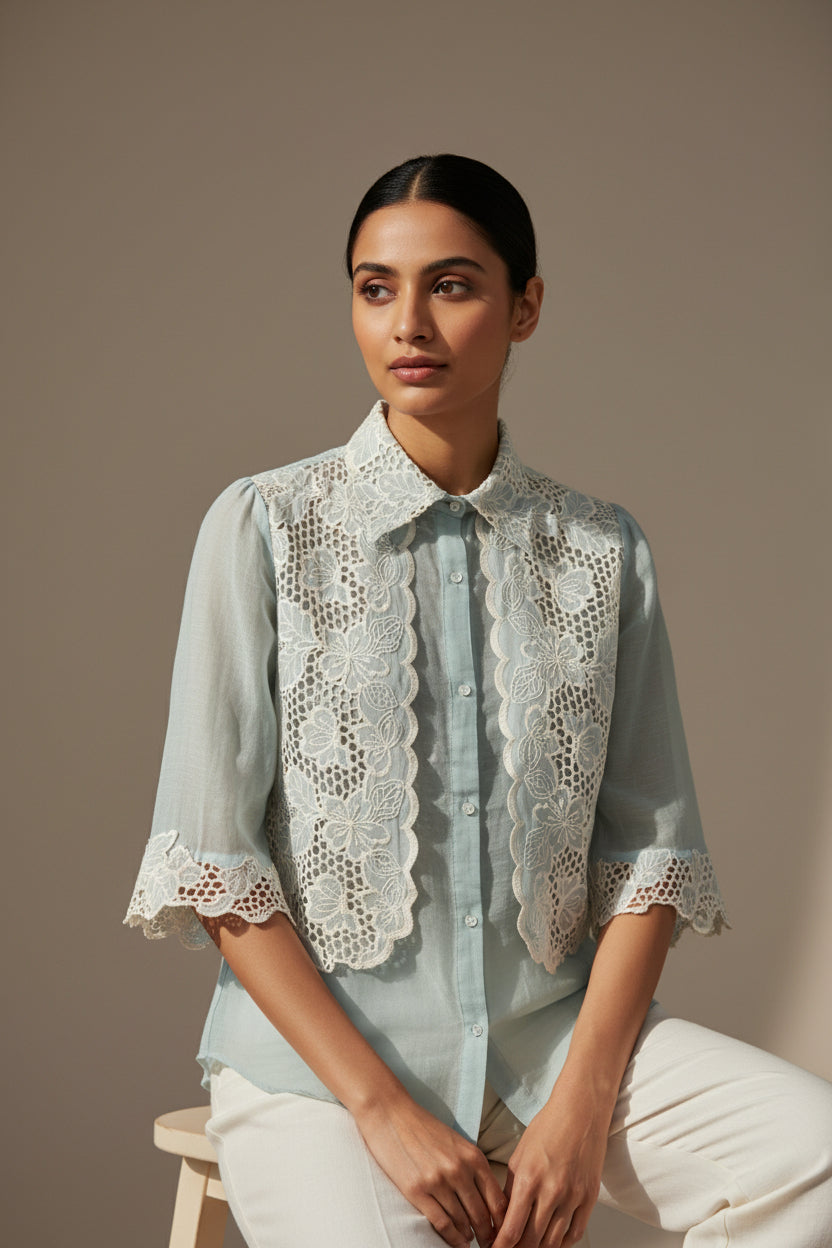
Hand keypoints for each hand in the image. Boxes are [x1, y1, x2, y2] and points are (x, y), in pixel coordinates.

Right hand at [355, 1091, 507, 1246]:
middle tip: (489, 1245)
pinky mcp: (417, 1190)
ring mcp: (438, 1181)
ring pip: (462, 1221)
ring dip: (468, 1236)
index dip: (502, 1221)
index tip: (502, 1232)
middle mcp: (459, 1170)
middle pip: (481, 1214)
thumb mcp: (456, 1142)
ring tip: (470, 1242)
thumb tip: (484, 1198)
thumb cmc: (423, 1127)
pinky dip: (451, 1237)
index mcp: (473, 1156)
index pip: (497, 1199)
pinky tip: (456, 1242)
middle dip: (487, 1234)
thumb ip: (471, 1166)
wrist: (390, 1114)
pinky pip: (441, 1223)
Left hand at [491, 1080, 608, 1247]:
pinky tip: (551, 1242)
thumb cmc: (547, 1128)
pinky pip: (575, 1234)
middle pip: (531, 1242)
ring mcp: (573, 1197)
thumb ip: (511, 1189)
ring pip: (553, 1242)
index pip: (511, 1230)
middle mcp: (551, 1192)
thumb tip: (503, 1218)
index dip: (500, 1247)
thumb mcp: (519, 1156)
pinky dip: (561, 1244)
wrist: (580, 1112)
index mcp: (528, 1179)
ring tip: (528, 1247)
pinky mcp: (590, 1198)